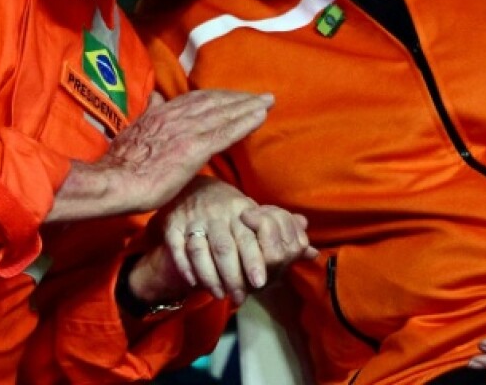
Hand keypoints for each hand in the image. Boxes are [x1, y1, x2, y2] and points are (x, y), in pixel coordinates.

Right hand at [46, 90, 271, 222]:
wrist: (114, 182)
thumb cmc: (120, 166)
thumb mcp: (133, 131)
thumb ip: (149, 115)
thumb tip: (155, 98)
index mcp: (161, 113)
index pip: (196, 99)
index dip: (219, 97)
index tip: (235, 96)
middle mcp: (176, 115)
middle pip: (215, 101)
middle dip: (239, 98)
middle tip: (261, 96)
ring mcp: (186, 130)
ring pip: (224, 112)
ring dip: (248, 106)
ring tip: (268, 102)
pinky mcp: (194, 147)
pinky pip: (226, 131)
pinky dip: (245, 122)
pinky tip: (261, 117)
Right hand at [160, 176, 316, 305]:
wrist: (193, 188)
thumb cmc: (232, 210)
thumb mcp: (257, 217)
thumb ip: (284, 235)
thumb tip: (312, 251)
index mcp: (240, 209)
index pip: (248, 237)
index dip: (254, 260)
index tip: (260, 283)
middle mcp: (217, 213)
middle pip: (225, 247)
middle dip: (233, 274)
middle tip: (241, 296)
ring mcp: (193, 219)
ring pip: (200, 249)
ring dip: (211, 276)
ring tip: (220, 294)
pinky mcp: (173, 226)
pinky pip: (177, 248)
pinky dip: (186, 266)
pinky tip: (195, 282)